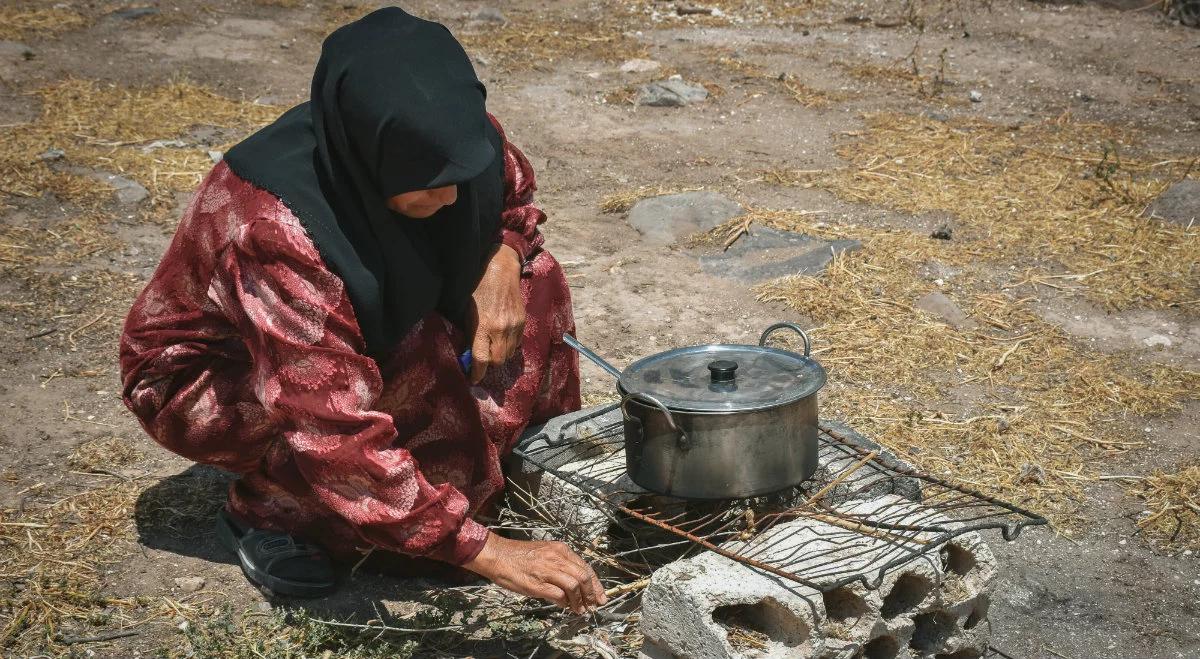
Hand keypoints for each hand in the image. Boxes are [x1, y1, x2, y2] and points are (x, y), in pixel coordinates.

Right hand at [463, 534, 606, 613]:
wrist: (499, 555)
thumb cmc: (520, 556)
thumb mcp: (545, 553)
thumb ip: (561, 565)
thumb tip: (574, 584)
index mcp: (560, 549)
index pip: (585, 567)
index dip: (595, 583)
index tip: (600, 595)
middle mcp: (557, 557)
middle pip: (583, 576)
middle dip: (591, 593)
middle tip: (593, 604)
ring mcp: (547, 570)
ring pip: (574, 586)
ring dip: (579, 600)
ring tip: (579, 609)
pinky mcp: (538, 583)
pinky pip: (559, 595)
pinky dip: (565, 603)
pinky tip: (564, 606)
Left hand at [467, 244, 524, 383]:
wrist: (501, 268)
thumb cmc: (478, 286)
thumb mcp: (467, 309)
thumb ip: (469, 332)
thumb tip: (469, 353)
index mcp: (484, 326)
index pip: (481, 359)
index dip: (477, 373)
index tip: (473, 379)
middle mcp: (501, 329)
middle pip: (498, 361)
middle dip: (489, 365)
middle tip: (481, 360)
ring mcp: (514, 326)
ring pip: (509, 354)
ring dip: (500, 355)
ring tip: (491, 347)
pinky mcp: (522, 321)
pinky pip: (517, 343)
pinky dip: (509, 345)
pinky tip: (501, 337)